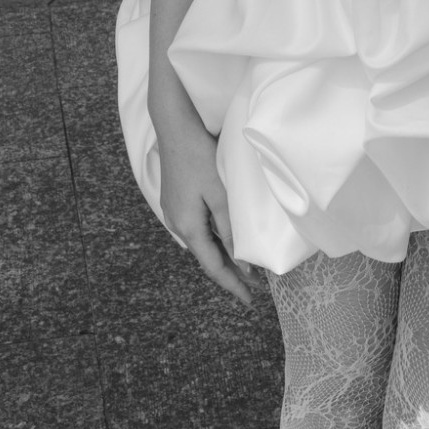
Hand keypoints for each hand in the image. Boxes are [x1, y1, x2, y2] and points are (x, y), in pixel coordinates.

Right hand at [154, 101, 255, 306]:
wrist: (174, 128)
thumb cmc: (199, 157)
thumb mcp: (220, 194)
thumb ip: (230, 228)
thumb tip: (240, 261)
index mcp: (188, 227)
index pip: (214, 266)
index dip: (233, 285)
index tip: (250, 301)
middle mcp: (177, 224)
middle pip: (207, 257)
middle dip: (230, 272)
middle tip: (254, 286)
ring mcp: (174, 212)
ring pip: (202, 243)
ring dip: (223, 255)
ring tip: (245, 266)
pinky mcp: (176, 201)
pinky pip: (198, 228)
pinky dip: (214, 238)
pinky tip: (226, 238)